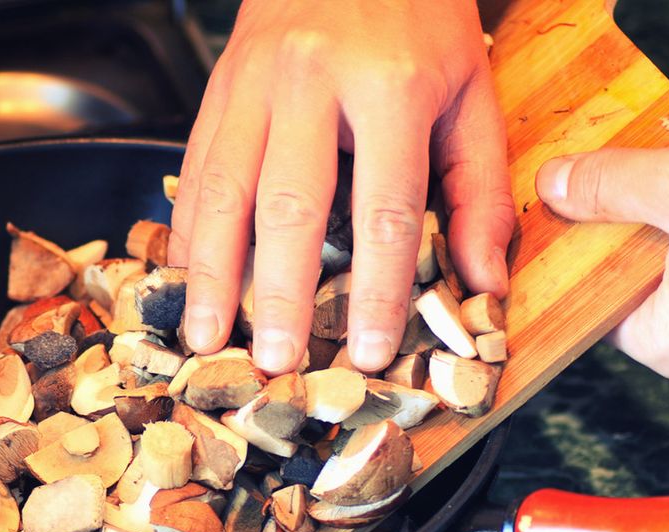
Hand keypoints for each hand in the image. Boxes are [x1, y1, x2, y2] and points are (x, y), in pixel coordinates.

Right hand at [170, 0, 514, 373]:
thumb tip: (483, 280)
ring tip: (204, 336)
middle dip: (276, 294)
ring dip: (208, 271)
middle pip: (288, 205)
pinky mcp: (219, 86)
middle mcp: (312, 81)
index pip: (383, 209)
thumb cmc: (417, 15)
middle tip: (272, 361)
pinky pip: (193, 164)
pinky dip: (186, 227)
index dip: (376, 290)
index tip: (370, 352)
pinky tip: (185, 276)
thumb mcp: (471, 90)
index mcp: (390, 86)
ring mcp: (255, 81)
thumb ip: (479, 188)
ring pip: (220, 187)